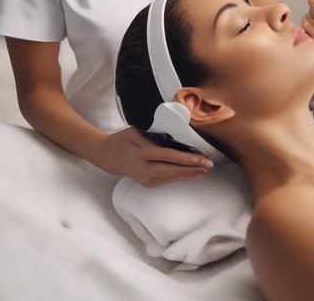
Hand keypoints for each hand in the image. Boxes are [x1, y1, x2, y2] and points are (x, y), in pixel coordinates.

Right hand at [89, 127, 213, 186]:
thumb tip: (172, 139)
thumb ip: (153, 136)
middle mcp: (144, 167)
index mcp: (142, 152)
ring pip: (170, 177)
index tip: (200, 159)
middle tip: (208, 166)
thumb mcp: (135, 132)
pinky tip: (189, 175)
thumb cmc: (122, 140)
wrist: (106, 155)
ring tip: (203, 172)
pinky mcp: (146, 182)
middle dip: (192, 169)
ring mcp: (145, 177)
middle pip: (172, 170)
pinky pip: (165, 180)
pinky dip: (178, 177)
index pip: (169, 156)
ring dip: (188, 175)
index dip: (186, 159)